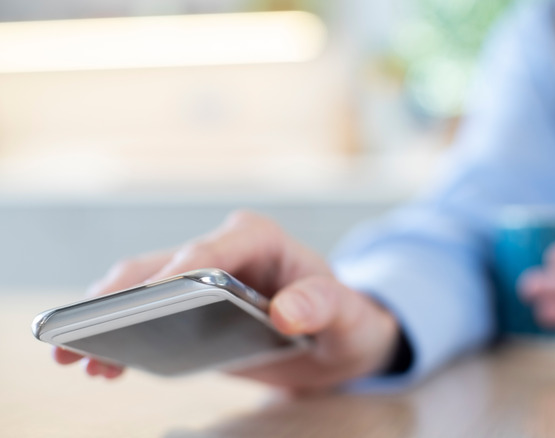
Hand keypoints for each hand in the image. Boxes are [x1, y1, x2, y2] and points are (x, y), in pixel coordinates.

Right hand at [54, 210, 399, 391]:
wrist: (336, 340)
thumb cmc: (345, 319)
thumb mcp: (346, 315)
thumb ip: (323, 306)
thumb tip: (286, 310)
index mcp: (260, 239)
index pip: (211, 248)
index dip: (177, 271)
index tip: (148, 298)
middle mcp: (225, 250)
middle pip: (162, 266)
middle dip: (120, 296)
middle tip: (83, 329)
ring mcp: (202, 277)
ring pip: (142, 288)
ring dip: (107, 316)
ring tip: (77, 354)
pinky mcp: (190, 306)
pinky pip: (146, 314)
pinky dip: (121, 335)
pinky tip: (103, 363)